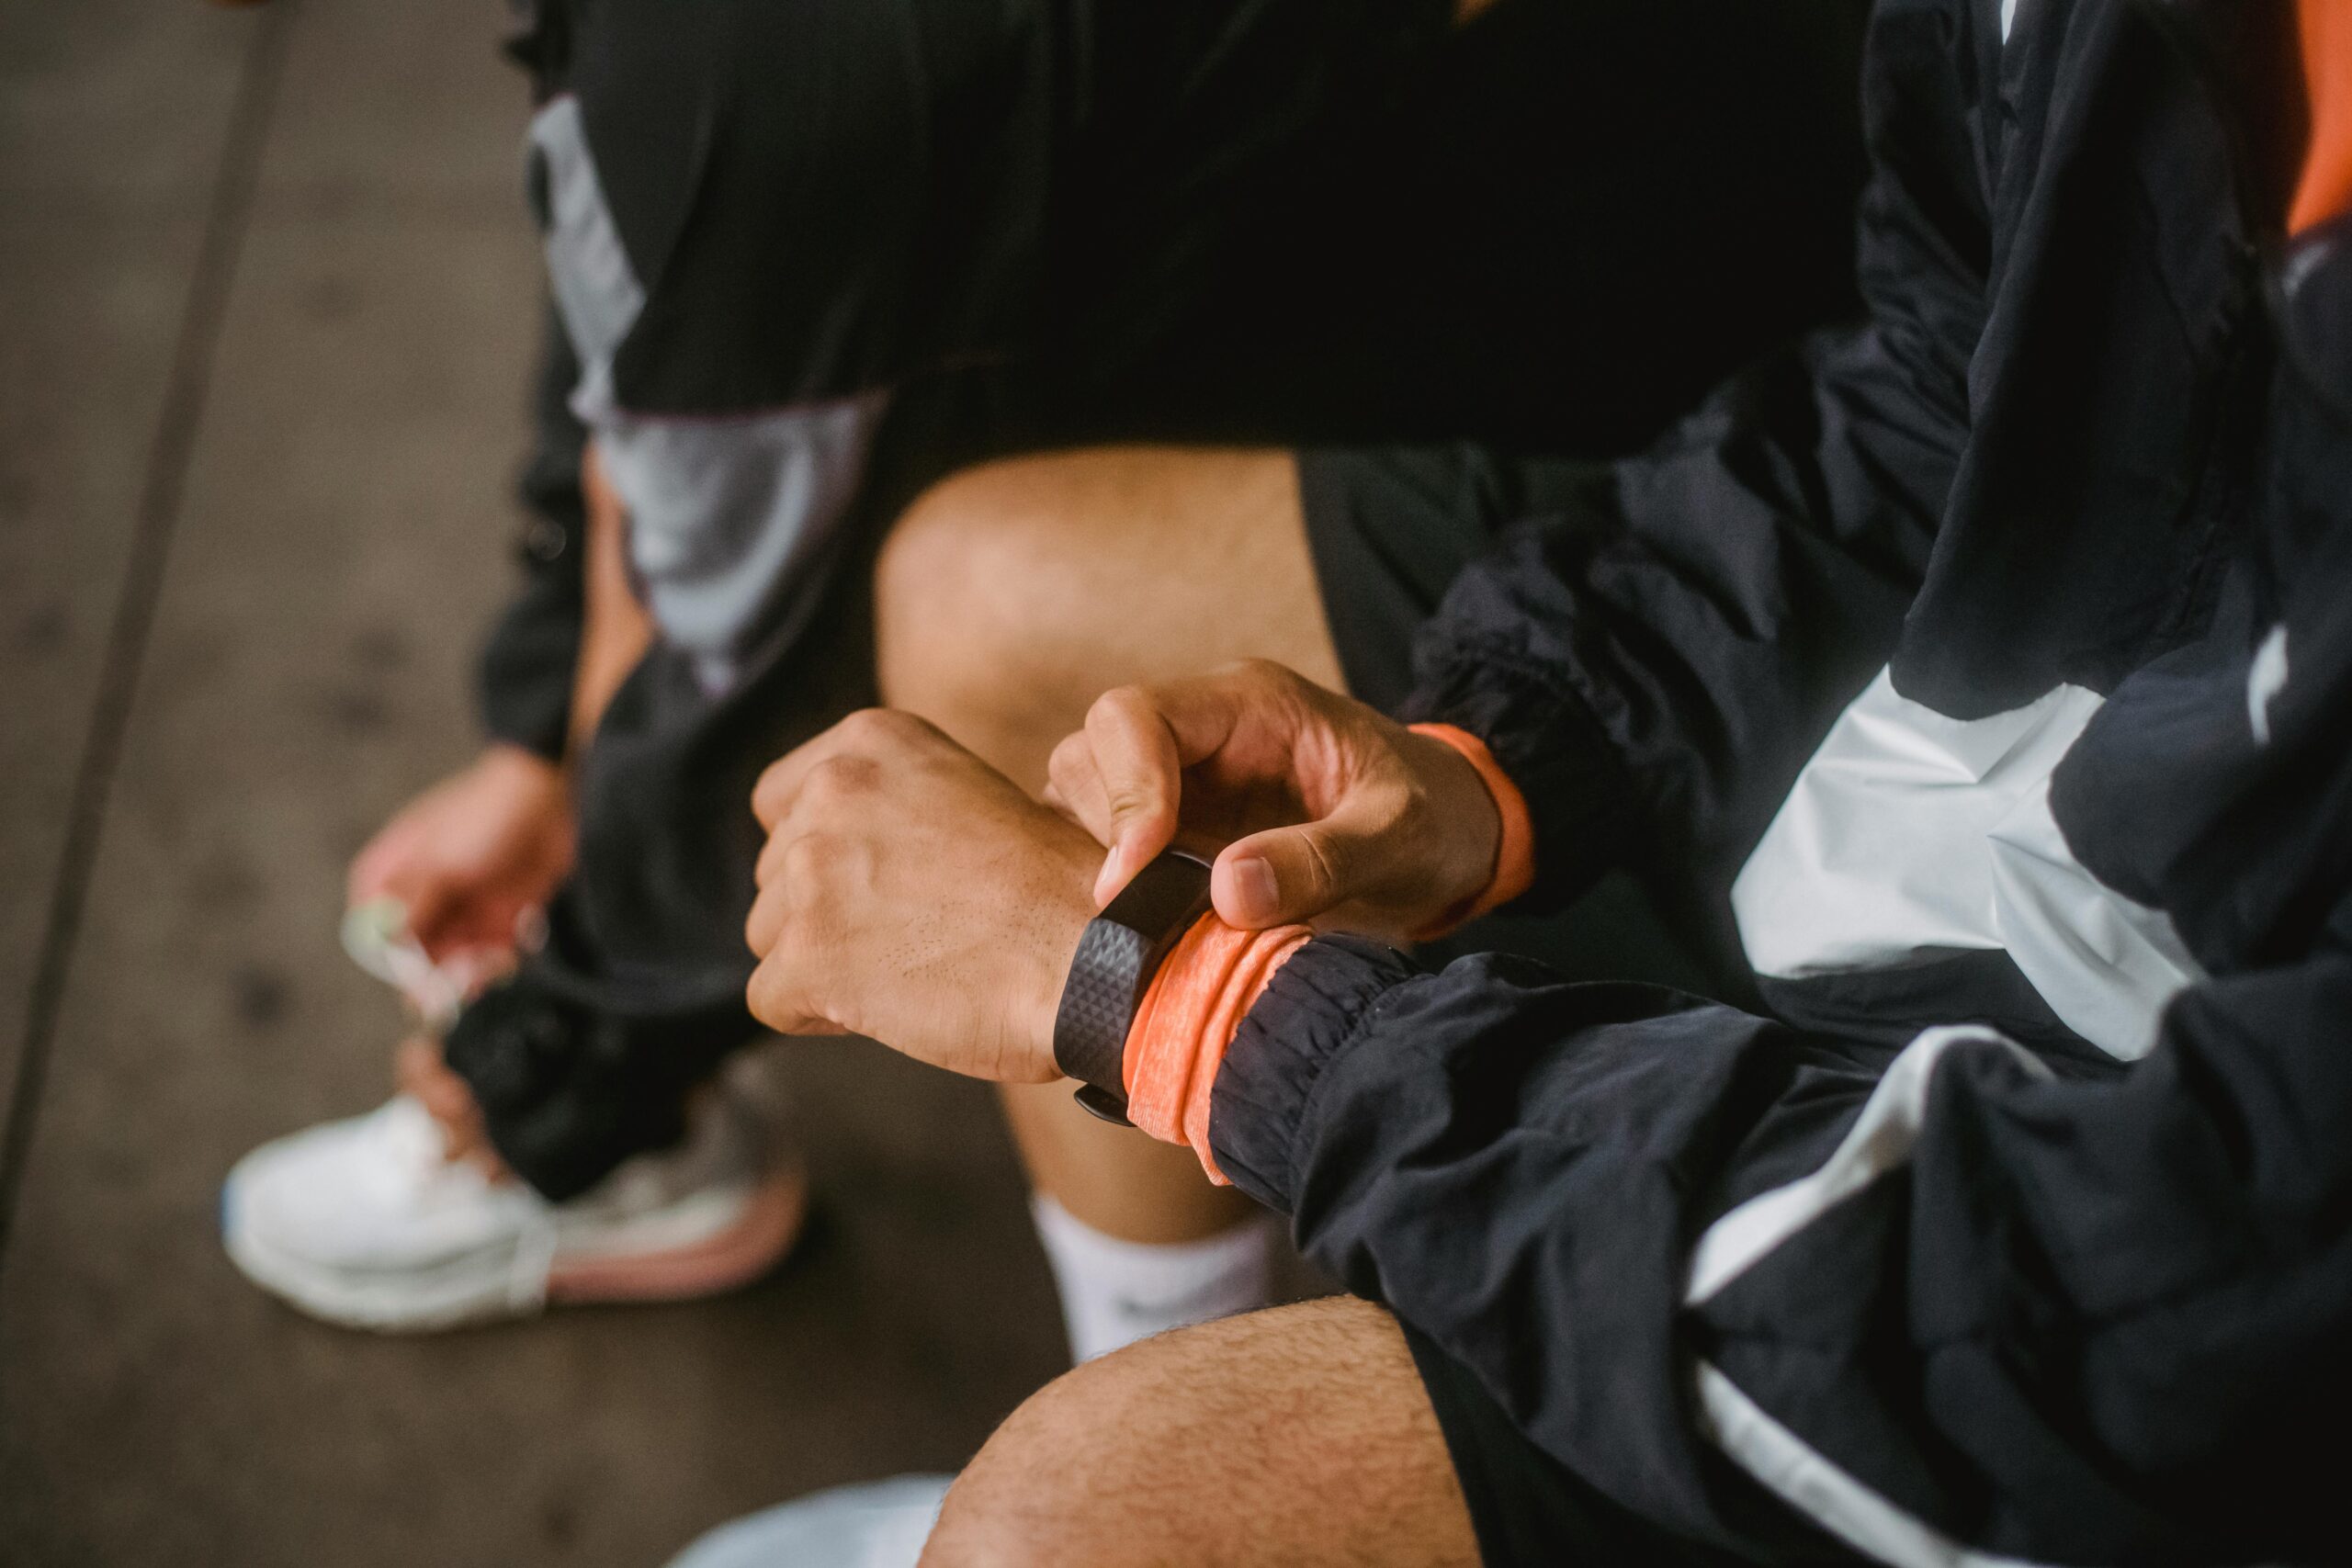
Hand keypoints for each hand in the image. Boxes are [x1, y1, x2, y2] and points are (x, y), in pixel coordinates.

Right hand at [346, 745, 573, 963]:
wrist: (548, 792)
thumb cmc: (484, 816)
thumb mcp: (438, 861)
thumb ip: (411, 905)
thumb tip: (382, 944)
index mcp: (389, 877)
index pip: (375, 937)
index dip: (397, 965)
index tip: (421, 985)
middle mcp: (420, 896)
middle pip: (416, 955)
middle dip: (440, 973)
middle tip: (467, 981)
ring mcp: (458, 906)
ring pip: (454, 959)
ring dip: (471, 969)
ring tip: (493, 962)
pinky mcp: (496, 914)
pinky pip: (488, 953)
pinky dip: (497, 959)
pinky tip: (509, 952)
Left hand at [745, 711, 1101, 1082]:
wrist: (1097, 957)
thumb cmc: (1057, 893)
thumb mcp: (968, 800)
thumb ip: (889, 809)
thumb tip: (826, 860)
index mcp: (872, 741)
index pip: (781, 801)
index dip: (826, 855)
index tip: (885, 882)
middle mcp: (832, 790)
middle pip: (774, 873)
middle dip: (827, 912)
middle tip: (915, 935)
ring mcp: (814, 871)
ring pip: (768, 935)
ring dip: (824, 963)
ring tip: (912, 969)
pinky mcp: (810, 953)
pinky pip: (773, 999)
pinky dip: (822, 1016)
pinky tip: (894, 1006)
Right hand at [1045, 661, 1500, 936]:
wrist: (1456, 842)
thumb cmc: (1435, 822)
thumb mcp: (1401, 839)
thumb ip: (1322, 861)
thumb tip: (1225, 893)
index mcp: (1251, 705)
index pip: (1135, 716)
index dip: (1123, 790)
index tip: (1137, 872)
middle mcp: (1202, 733)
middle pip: (1091, 752)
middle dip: (1104, 829)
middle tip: (1144, 906)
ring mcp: (1185, 782)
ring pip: (1085, 798)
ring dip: (1103, 859)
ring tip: (1155, 916)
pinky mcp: (1179, 831)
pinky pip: (1109, 845)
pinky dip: (1116, 886)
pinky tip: (1154, 925)